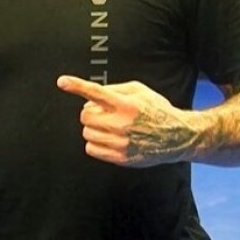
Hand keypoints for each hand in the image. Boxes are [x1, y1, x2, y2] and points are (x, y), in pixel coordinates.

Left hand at [56, 75, 198, 166]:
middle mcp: (122, 124)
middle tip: (103, 113)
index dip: (77, 86)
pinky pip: (91, 149)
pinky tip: (108, 139)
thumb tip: (92, 93)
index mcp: (126, 104)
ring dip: (93, 128)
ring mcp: (120, 143)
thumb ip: (115, 89)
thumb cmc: (157, 110)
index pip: (96, 93)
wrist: (178, 136)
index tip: (62, 81)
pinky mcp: (121, 158)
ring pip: (86, 133)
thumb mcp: (140, 90)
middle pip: (85, 116)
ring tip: (109, 126)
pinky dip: (95, 143)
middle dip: (90, 113)